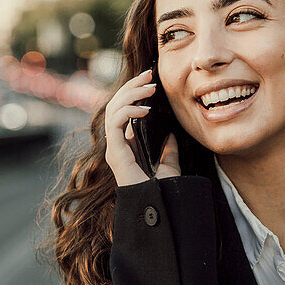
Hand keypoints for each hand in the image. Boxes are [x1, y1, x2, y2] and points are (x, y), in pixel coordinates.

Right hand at [104, 68, 181, 185]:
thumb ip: (168, 150)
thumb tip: (172, 135)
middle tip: (148, 73)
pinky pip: (115, 124)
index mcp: (127, 146)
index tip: (151, 80)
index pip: (123, 111)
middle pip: (116, 105)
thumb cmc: (162, 194)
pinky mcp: (115, 154)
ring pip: (113, 110)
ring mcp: (114, 150)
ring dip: (130, 94)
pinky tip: (145, 109)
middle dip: (131, 86)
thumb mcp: (169, 166)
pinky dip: (128, 111)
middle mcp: (117, 146)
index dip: (134, 92)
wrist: (160, 211)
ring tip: (149, 87)